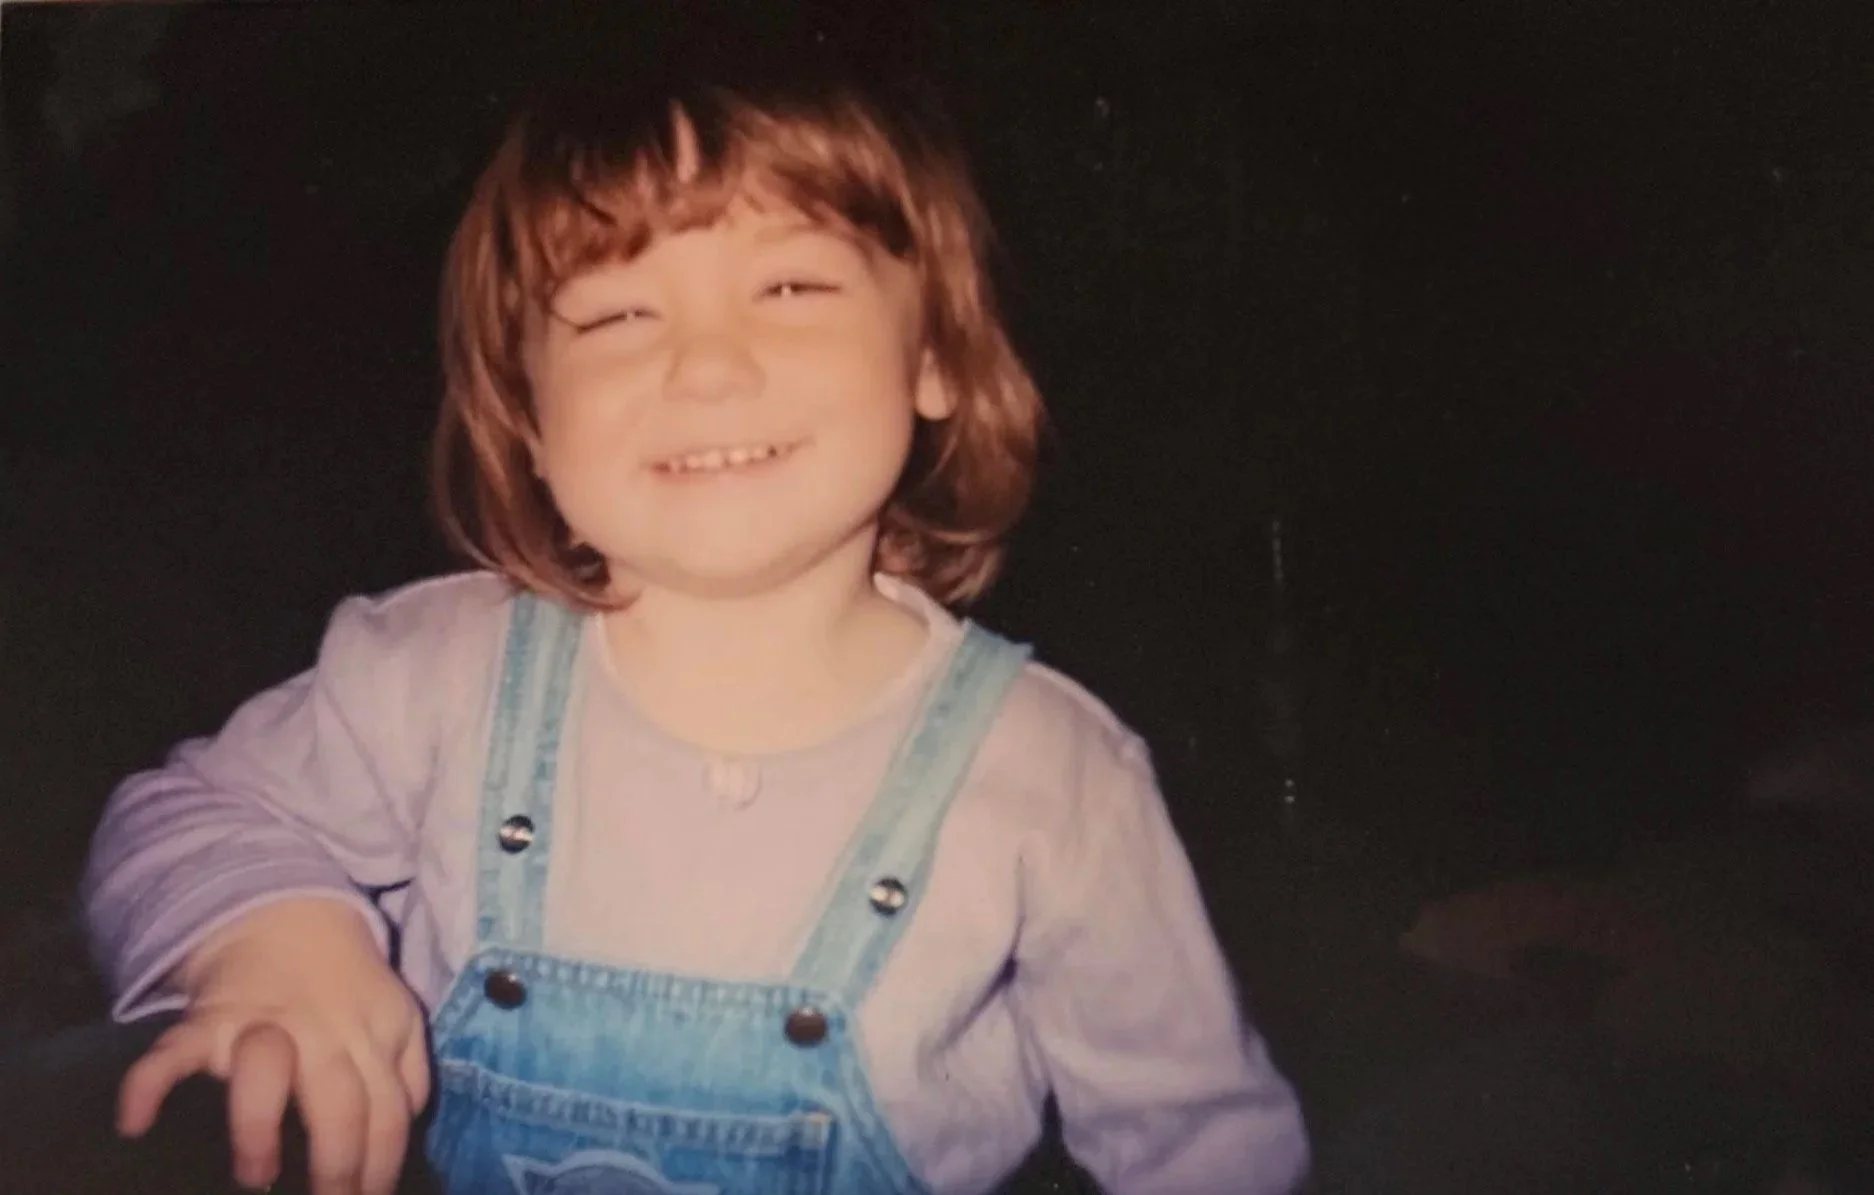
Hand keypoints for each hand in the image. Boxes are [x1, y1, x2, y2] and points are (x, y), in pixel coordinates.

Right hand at [116, 898, 430, 1194]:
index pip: (388, 1111)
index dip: (382, 1165)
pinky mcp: (205, 1019)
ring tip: (256, 1176)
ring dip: (259, 1123)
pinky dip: (147, 1083)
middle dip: (337, 1162)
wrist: (284, 916)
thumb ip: (409, 1070)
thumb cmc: (344, 984)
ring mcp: (260, 1024)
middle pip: (338, 1100)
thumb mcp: (395, 1016)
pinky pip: (173, 1050)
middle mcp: (321, 1033)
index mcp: (372, 1036)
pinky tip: (135, 1124)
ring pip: (265, 1067)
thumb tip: (410, 1123)